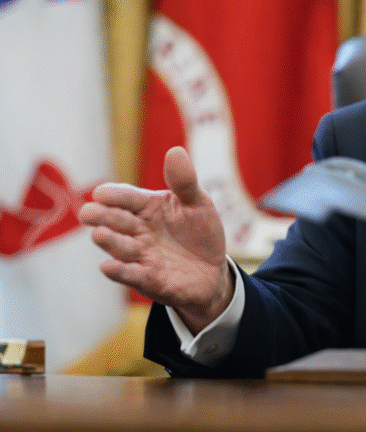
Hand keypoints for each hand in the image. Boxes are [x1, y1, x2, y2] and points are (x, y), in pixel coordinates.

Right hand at [78, 146, 232, 334]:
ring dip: (109, 242)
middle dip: (102, 217)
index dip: (115, 195)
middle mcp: (138, 230)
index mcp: (148, 207)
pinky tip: (108, 267)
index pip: (128, 198)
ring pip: (121, 247)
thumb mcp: (198, 204)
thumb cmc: (200, 232)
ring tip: (99, 234)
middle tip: (88, 212)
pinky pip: (132, 275)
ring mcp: (141, 255)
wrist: (212, 271)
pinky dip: (120, 271)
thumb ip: (185, 182)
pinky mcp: (149, 280)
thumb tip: (175, 151)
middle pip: (117, 221)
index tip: (101, 193)